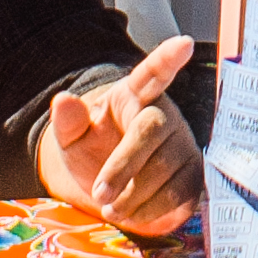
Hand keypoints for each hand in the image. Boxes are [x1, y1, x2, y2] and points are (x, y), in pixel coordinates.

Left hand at [35, 36, 199, 235]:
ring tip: (112, 208)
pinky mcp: (194, 176)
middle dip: (123, 168)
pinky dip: (153, 211)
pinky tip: (134, 214)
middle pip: (151, 133)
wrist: (112, 189)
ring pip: (166, 169)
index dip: (168, 59)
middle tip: (99, 195)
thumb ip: (68, 121)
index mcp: (135, 97)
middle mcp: (166, 116)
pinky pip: (182, 194)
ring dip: (134, 196)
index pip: (153, 73)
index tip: (184, 43)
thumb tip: (63, 100)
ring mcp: (184, 146)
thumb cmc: (95, 154)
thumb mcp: (73, 138)